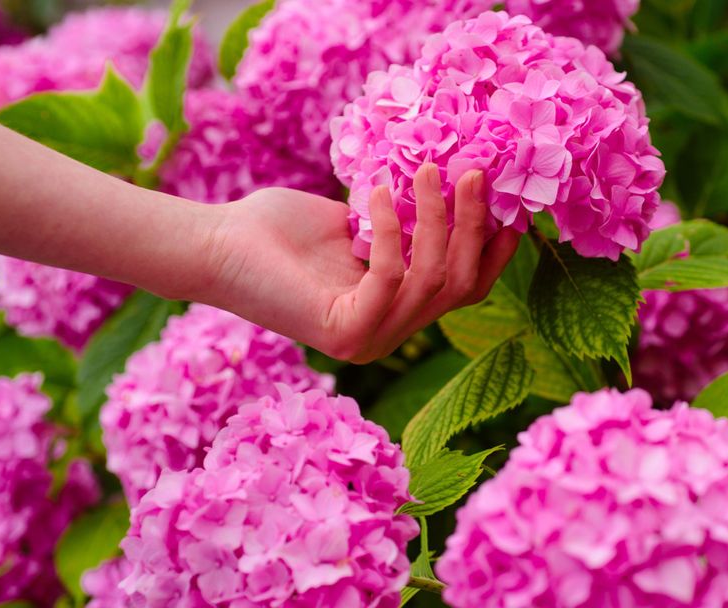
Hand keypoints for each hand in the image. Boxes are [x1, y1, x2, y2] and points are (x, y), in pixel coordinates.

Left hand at [200, 163, 519, 362]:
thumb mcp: (358, 221)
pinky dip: (389, 230)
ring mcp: (369, 340)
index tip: (509, 205)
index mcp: (395, 311)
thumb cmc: (280, 231)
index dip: (491, 250)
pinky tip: (373, 193)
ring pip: (431, 281)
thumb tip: (455, 186)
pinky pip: (391, 278)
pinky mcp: (345, 335)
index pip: (463, 290)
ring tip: (424, 169)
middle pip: (457, 286)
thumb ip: (407, 219)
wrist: (219, 245)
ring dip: (435, 218)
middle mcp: (388, 334)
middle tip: (473, 171)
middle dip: (472, 226)